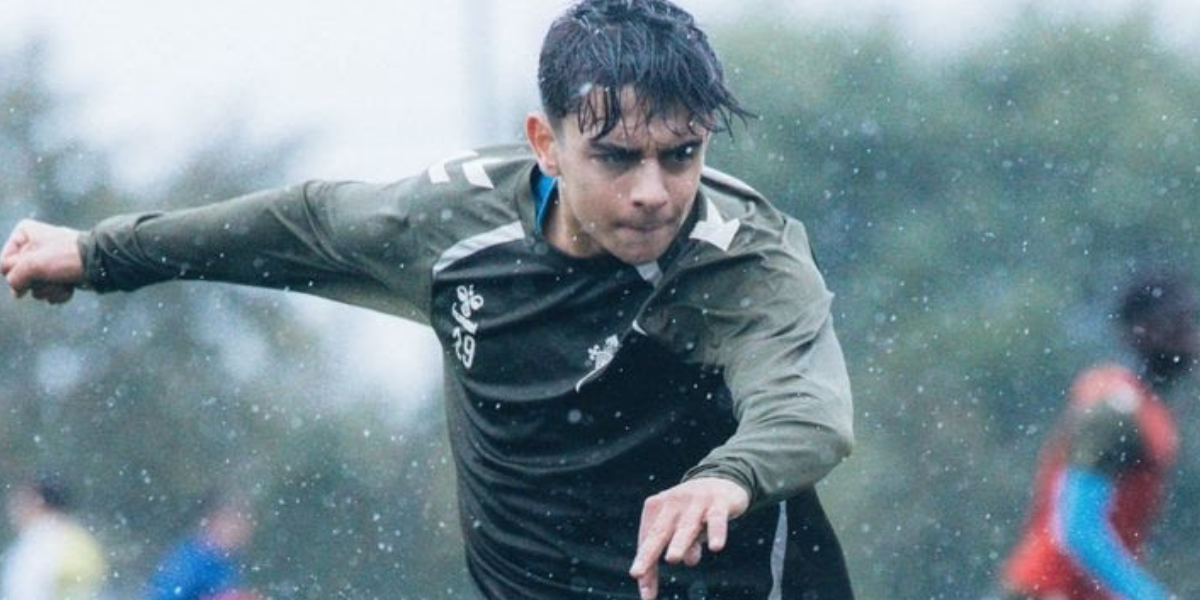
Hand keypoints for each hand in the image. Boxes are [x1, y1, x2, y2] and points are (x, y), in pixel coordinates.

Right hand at [1, 219, 84, 303]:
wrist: (100, 265)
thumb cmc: (66, 257)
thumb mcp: (32, 264)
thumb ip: (14, 278)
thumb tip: (16, 293)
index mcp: (26, 233)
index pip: (5, 263)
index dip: (17, 270)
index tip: (34, 265)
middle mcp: (35, 246)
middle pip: (19, 277)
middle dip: (36, 281)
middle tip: (50, 273)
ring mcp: (48, 263)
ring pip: (35, 288)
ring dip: (49, 288)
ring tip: (62, 279)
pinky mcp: (60, 276)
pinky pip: (49, 292)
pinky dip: (59, 293)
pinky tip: (70, 286)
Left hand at [628, 477, 749, 599]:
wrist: (722, 480)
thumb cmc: (693, 512)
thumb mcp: (681, 529)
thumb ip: (675, 551)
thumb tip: (660, 582)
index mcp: (656, 507)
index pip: (648, 539)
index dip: (644, 564)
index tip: (645, 593)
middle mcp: (673, 502)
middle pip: (659, 532)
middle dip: (648, 554)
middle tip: (637, 573)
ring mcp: (695, 501)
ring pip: (686, 526)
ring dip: (679, 543)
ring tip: (672, 559)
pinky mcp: (719, 502)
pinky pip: (717, 519)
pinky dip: (716, 532)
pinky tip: (715, 547)